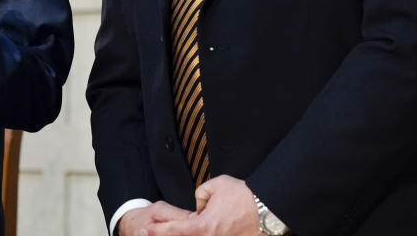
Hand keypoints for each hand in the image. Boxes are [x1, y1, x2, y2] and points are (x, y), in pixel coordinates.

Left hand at [131, 177, 259, 234]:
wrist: (268, 209)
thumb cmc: (243, 196)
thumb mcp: (215, 186)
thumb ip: (200, 195)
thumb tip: (199, 206)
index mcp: (203, 226)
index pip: (175, 230)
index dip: (159, 230)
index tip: (148, 228)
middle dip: (169, 234)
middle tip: (153, 231)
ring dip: (188, 234)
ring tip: (177, 229)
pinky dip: (205, 235)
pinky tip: (200, 232)